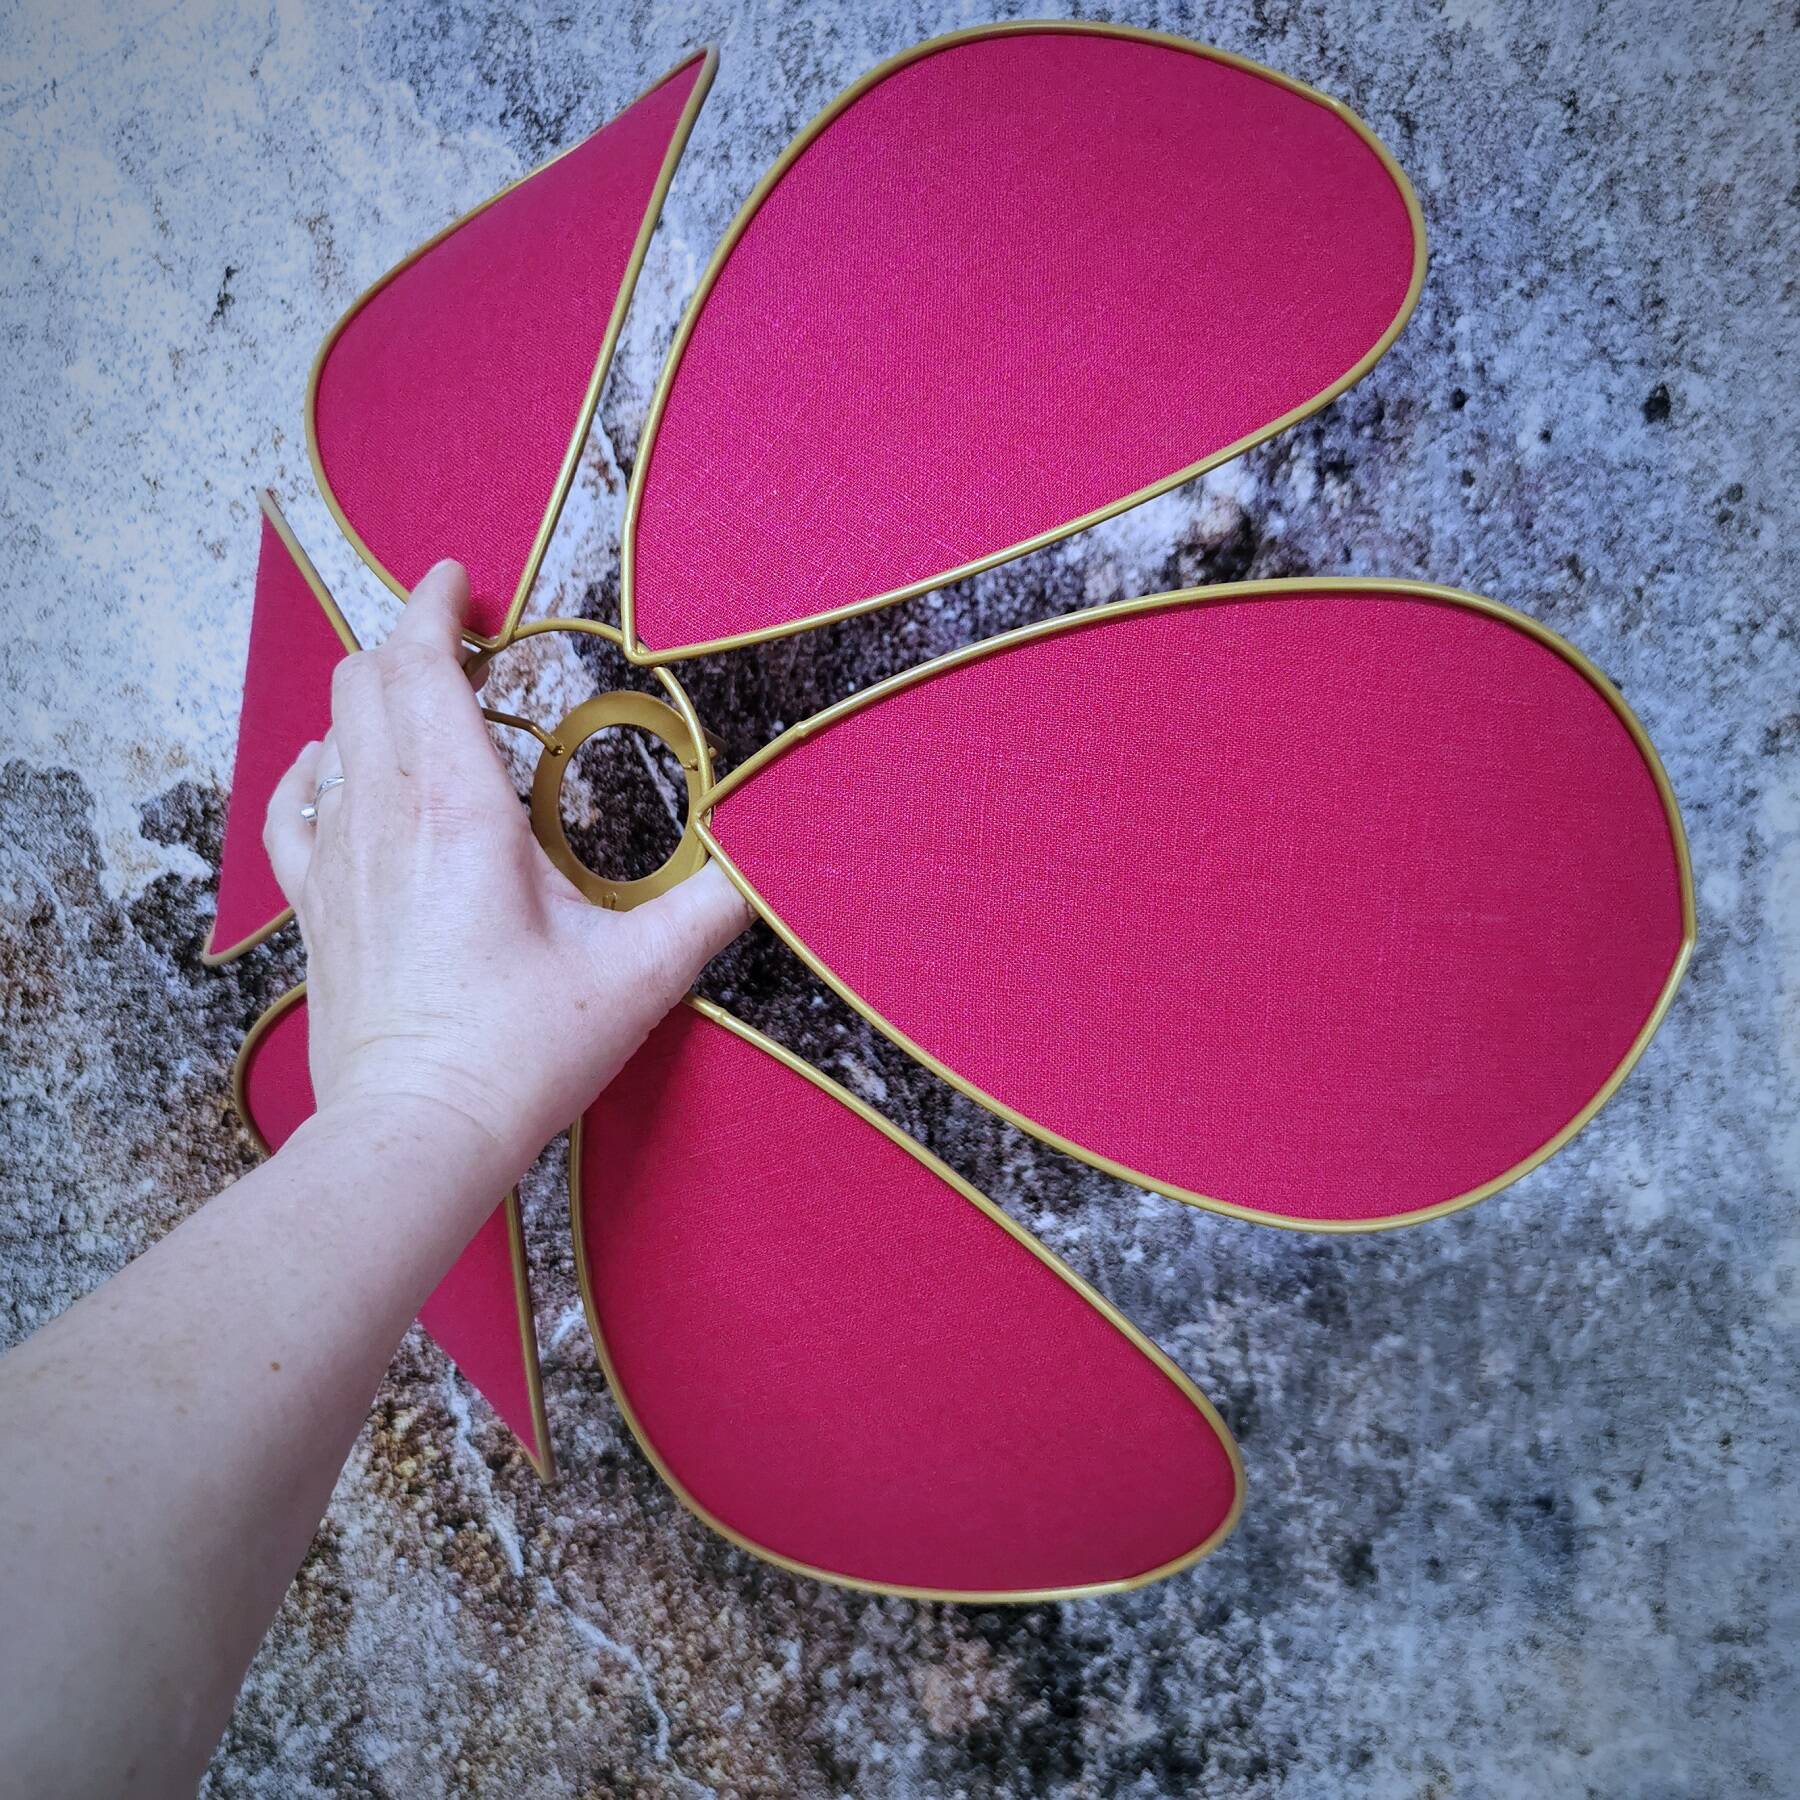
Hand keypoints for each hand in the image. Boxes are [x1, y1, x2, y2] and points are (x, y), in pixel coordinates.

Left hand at [262, 560, 748, 1181]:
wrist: (418, 1131)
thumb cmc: (521, 1050)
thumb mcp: (639, 974)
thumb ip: (709, 908)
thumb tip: (763, 868)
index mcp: (460, 811)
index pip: (420, 665)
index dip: (433, 603)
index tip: (460, 579)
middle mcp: (384, 816)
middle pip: (365, 680)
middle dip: (407, 636)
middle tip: (463, 636)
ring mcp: (336, 861)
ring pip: (330, 733)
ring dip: (370, 694)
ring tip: (422, 698)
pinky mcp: (315, 907)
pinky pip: (296, 806)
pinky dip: (318, 766)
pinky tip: (341, 770)